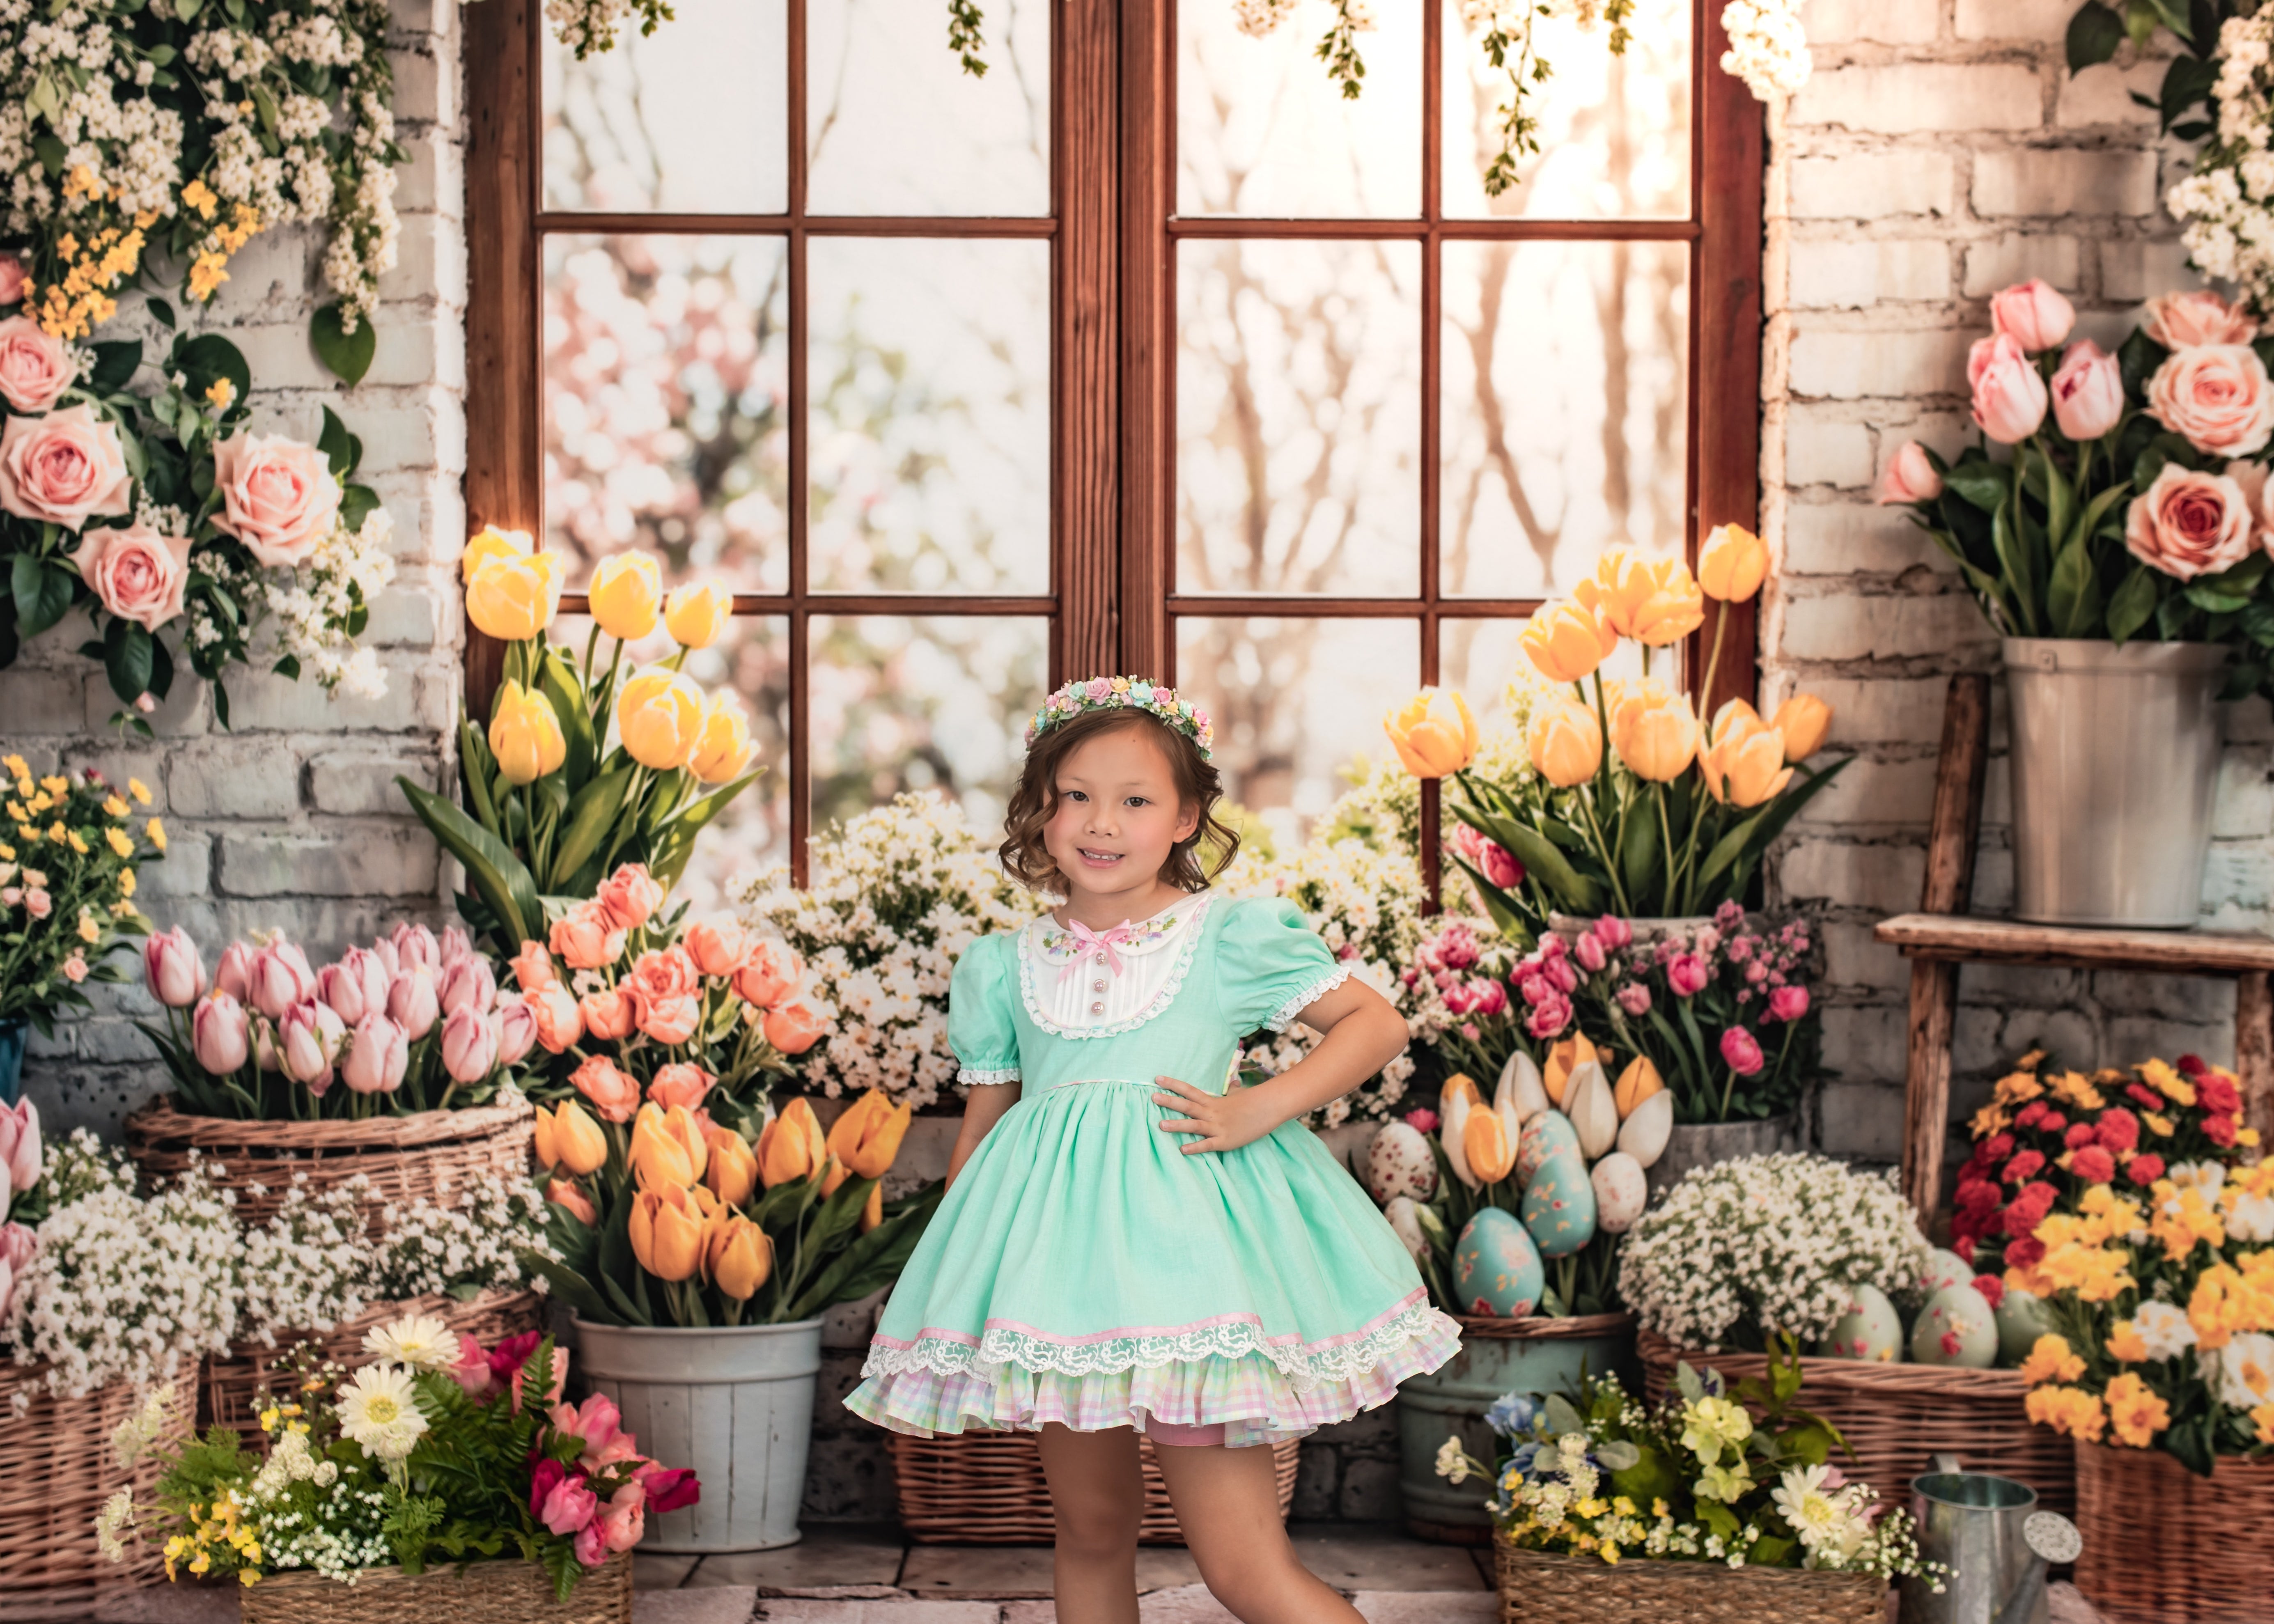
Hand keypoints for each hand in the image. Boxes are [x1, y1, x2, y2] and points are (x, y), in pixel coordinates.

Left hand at [1152, 1074, 1280, 1154]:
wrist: (1269, 1108)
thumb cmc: (1253, 1102)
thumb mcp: (1239, 1094)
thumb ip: (1232, 1090)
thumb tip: (1234, 1082)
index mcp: (1213, 1101)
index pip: (1189, 1090)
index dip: (1173, 1084)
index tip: (1157, 1079)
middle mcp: (1212, 1113)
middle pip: (1187, 1106)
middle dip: (1169, 1102)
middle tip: (1152, 1097)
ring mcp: (1218, 1127)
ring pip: (1194, 1125)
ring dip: (1177, 1125)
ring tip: (1160, 1125)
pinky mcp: (1225, 1141)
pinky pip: (1207, 1145)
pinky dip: (1195, 1148)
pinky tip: (1182, 1150)